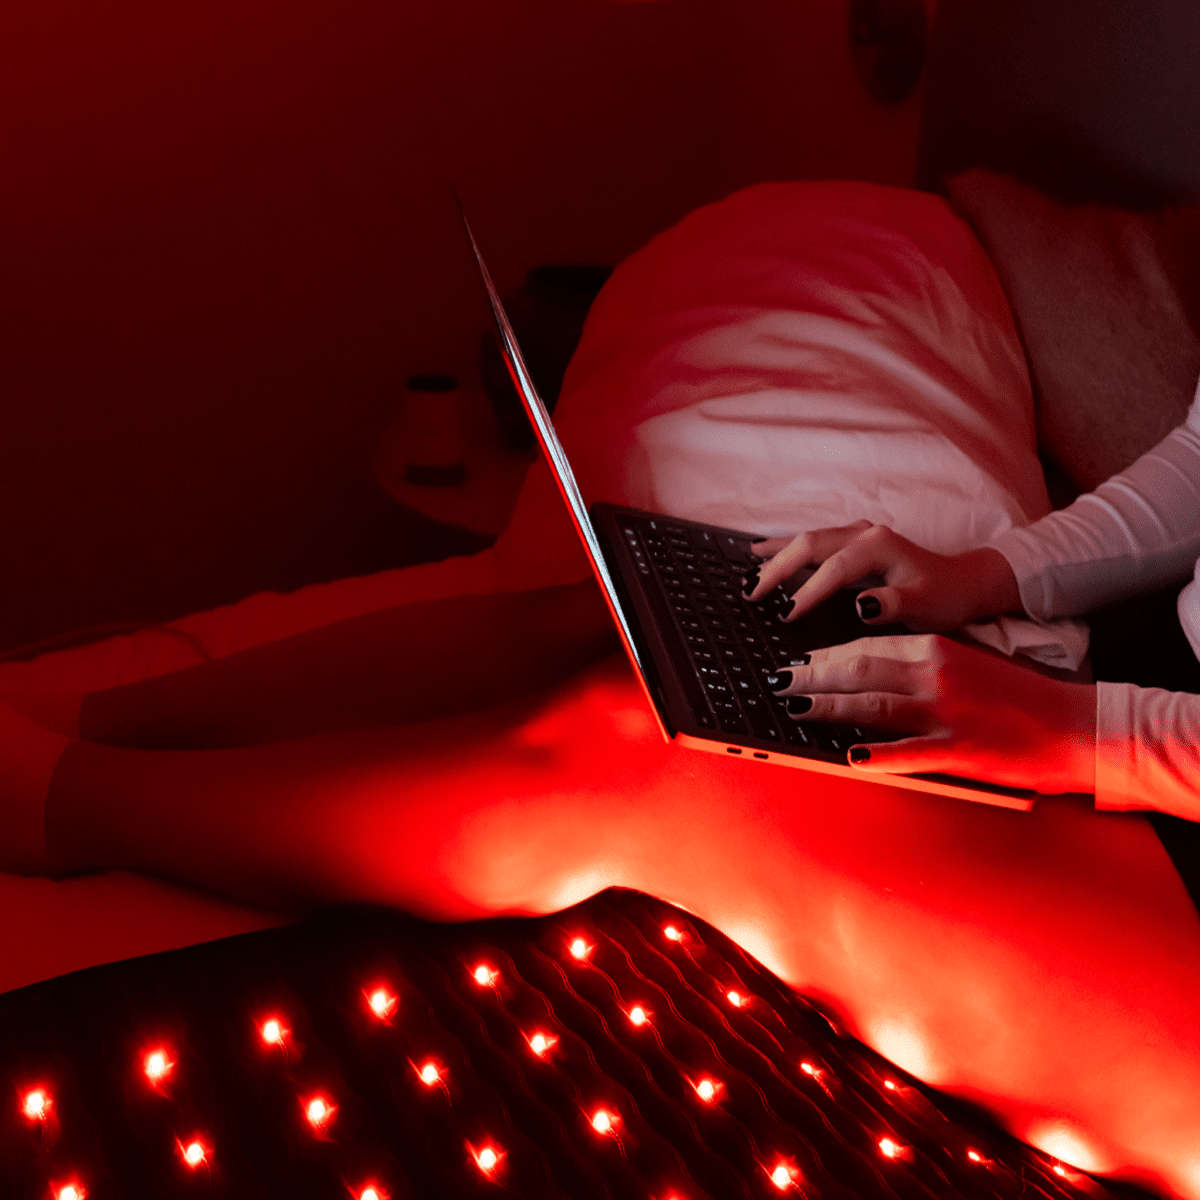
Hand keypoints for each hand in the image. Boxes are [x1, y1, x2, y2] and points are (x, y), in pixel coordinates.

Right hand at [745, 520, 1021, 630]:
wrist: (964, 583)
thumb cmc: (945, 598)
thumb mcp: (926, 607)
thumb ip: (894, 605)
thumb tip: (862, 604)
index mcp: (879, 547)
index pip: (833, 569)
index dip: (806, 592)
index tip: (785, 615)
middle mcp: (865, 534)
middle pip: (810, 545)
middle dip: (778, 568)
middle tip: (752, 593)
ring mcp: (858, 534)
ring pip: (807, 539)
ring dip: (777, 554)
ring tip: (748, 568)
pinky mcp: (854, 541)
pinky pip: (813, 540)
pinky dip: (786, 545)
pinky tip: (762, 549)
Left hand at [769, 634, 1095, 794]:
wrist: (1076, 725)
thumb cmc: (1017, 695)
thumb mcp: (966, 662)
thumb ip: (918, 663)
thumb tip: (866, 670)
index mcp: (938, 648)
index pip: (867, 644)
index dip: (826, 654)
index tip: (798, 661)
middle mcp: (937, 674)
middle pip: (858, 670)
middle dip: (812, 676)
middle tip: (778, 682)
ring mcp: (945, 713)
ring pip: (871, 705)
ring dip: (826, 708)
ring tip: (794, 709)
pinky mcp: (957, 751)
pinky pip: (906, 752)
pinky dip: (874, 753)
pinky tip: (847, 755)